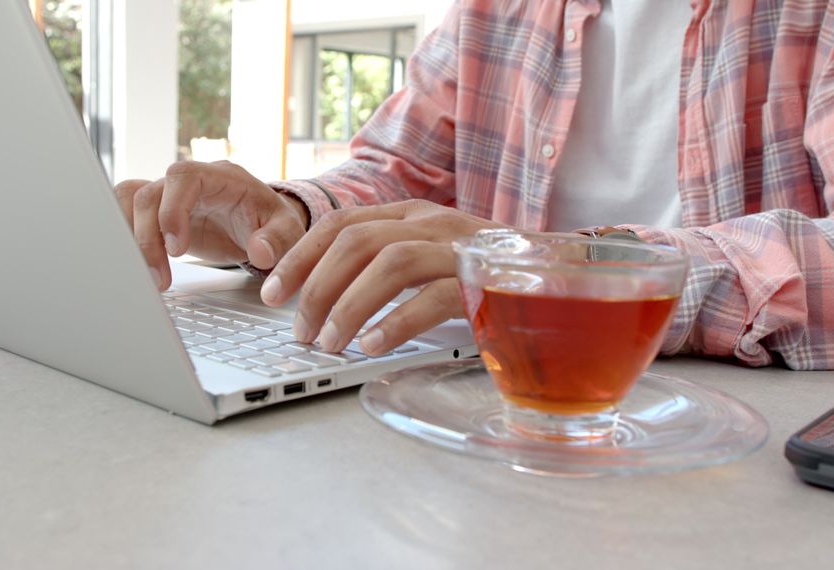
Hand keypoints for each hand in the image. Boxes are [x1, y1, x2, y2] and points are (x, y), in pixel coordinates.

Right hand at [113, 160, 308, 289]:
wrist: (261, 225)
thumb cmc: (272, 222)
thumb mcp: (287, 231)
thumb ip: (278, 240)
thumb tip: (261, 253)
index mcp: (219, 177)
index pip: (182, 177)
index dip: (172, 210)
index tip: (177, 248)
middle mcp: (189, 182)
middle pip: (149, 194)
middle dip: (148, 237)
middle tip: (160, 277)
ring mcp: (170, 196)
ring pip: (129, 202)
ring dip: (130, 239)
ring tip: (148, 275)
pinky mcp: (158, 213)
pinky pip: (126, 212)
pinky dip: (124, 236)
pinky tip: (136, 264)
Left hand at [258, 200, 507, 354]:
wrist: (562, 277)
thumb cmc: (488, 276)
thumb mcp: (430, 260)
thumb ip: (386, 265)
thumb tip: (322, 296)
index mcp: (412, 215)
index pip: (341, 224)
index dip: (300, 256)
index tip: (271, 292)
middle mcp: (432, 222)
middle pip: (355, 241)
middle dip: (315, 285)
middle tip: (299, 329)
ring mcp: (460, 248)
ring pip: (389, 264)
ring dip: (348, 305)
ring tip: (329, 342)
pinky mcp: (486, 281)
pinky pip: (433, 297)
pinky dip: (396, 322)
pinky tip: (372, 345)